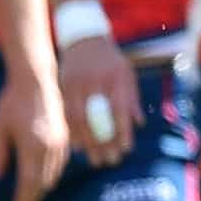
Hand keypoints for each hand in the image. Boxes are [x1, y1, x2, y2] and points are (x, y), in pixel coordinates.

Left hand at [0, 67, 72, 200]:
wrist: (36, 79)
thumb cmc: (13, 100)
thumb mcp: (0, 127)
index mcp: (32, 146)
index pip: (29, 183)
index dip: (23, 200)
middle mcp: (49, 148)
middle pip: (43, 182)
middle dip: (33, 197)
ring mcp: (60, 142)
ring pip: (54, 174)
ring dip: (42, 186)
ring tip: (31, 194)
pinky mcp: (65, 137)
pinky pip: (60, 163)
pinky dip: (51, 173)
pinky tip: (43, 175)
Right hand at [57, 35, 141, 170]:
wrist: (84, 39)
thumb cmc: (111, 61)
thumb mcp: (126, 74)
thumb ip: (132, 98)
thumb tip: (138, 124)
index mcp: (113, 77)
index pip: (118, 108)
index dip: (122, 130)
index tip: (126, 149)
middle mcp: (93, 80)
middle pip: (96, 117)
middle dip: (103, 143)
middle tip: (109, 161)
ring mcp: (75, 83)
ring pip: (78, 118)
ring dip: (86, 142)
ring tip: (94, 160)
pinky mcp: (62, 86)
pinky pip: (65, 114)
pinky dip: (72, 132)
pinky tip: (78, 148)